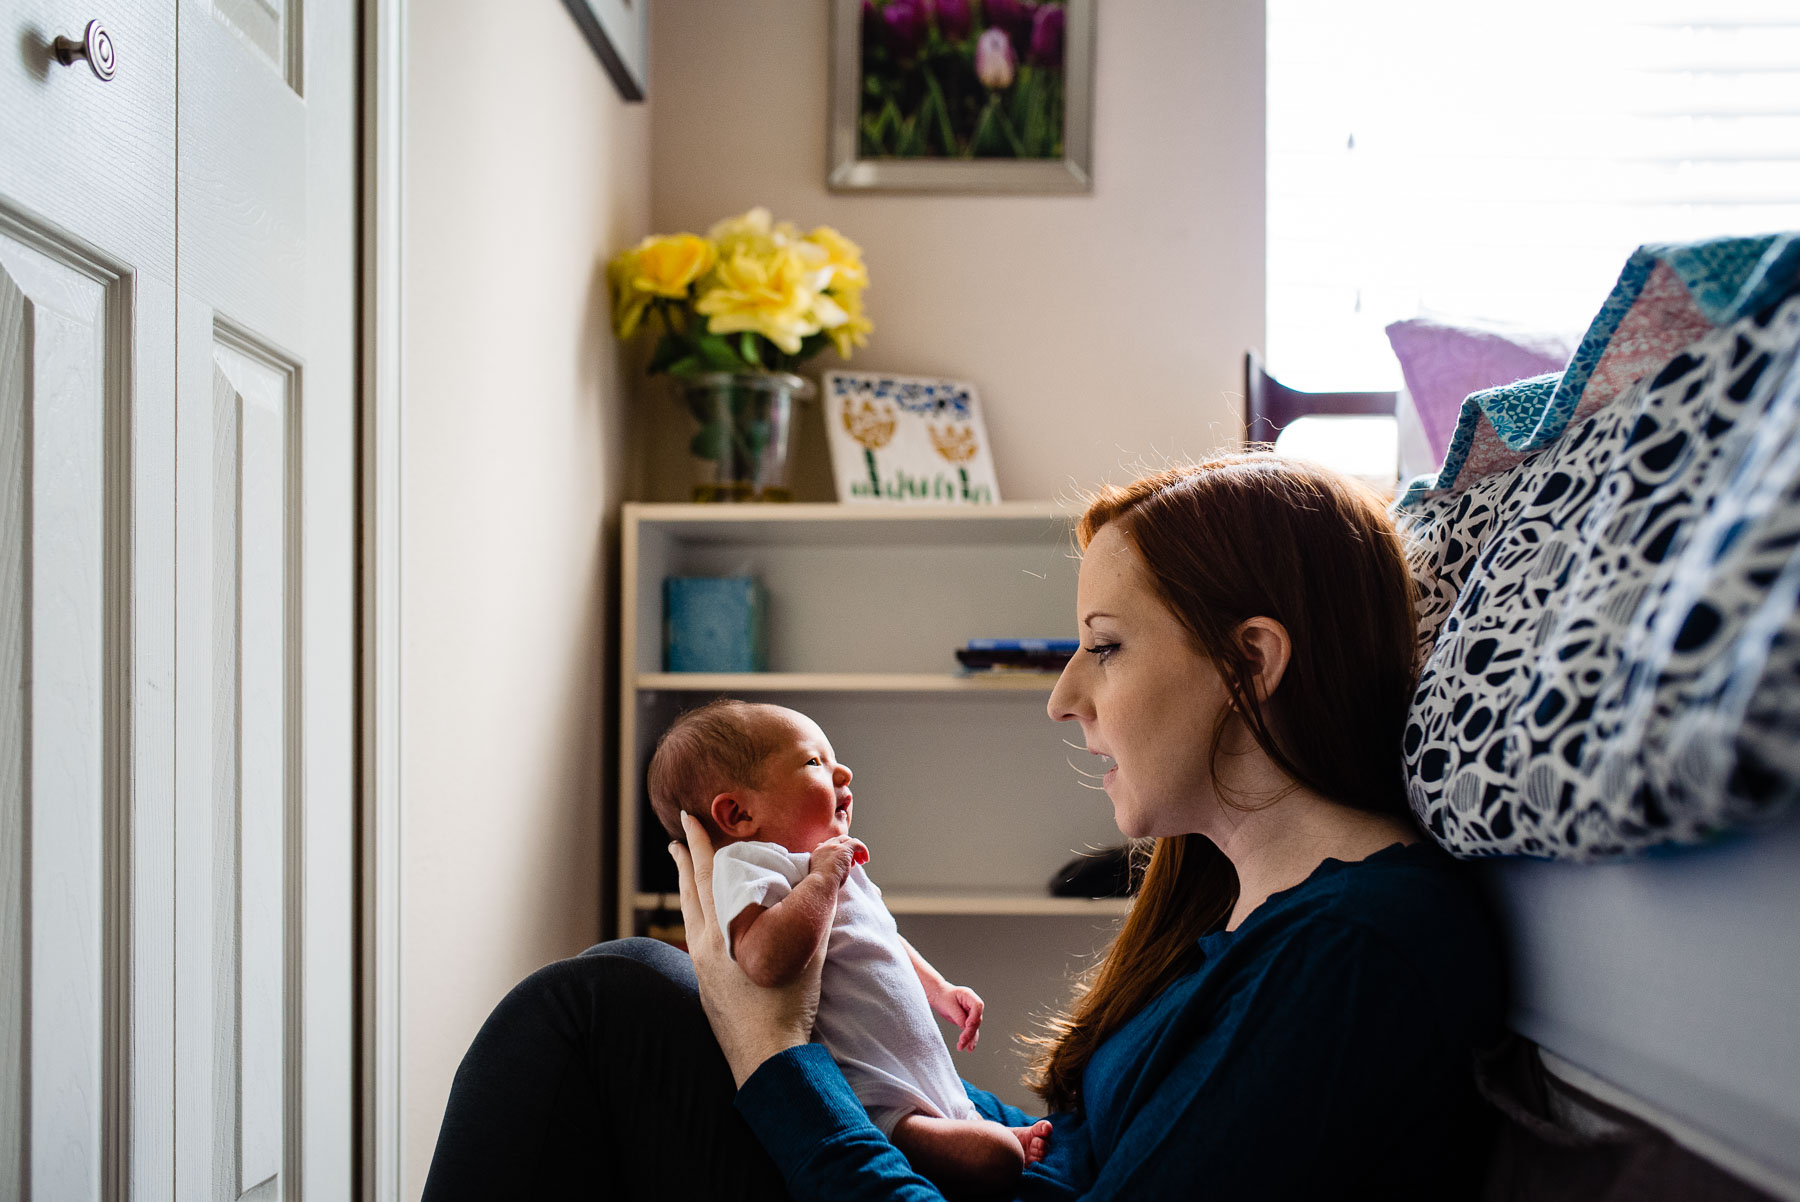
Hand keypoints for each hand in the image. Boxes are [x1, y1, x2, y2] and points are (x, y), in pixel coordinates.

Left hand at [672, 812, 824, 1086]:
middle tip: (678, 839)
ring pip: (691, 920)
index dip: (697, 844)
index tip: (686, 818)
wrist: (769, 1061)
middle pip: (690, 893)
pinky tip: (708, 928)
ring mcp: (703, 971)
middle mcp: (704, 946)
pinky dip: (699, 921)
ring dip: (689, 891)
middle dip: (686, 863)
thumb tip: (843, 849)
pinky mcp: (710, 992)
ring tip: (685, 875)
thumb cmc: (786, 1001)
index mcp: (721, 929)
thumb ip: (825, 889)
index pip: (704, 874)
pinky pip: (698, 942)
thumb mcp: (809, 940)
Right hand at [808, 834, 868, 885]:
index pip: (830, 845)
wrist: (821, 886)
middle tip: (854, 863)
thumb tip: (838, 872)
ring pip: (848, 841)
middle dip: (848, 849)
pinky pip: (857, 844)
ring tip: (861, 862)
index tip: (845, 863)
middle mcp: (825, 847)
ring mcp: (834, 847)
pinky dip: (863, 850)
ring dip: (856, 851)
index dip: (840, 850)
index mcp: (818, 853)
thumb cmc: (822, 886)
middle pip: (840, 840)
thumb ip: (828, 869)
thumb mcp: (822, 875)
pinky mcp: (844, 849)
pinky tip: (866, 860)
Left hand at [932, 984, 984, 1051]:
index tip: (967, 1025)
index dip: (974, 1016)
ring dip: (969, 1038)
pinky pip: (970, 1031)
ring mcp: (971, 1013)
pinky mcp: (967, 1021)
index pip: (978, 1005)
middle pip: (976, 1019)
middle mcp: (972, 1005)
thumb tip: (964, 1027)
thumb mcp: (948, 1005)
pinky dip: (969, 1039)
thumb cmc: (942, 996)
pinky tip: (968, 1047)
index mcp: (969, 995)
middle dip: (969, 1031)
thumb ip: (958, 1016)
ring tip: (962, 1047)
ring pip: (974, 1028)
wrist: (938, 996)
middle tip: (962, 1040)